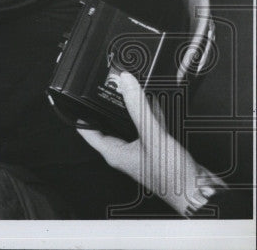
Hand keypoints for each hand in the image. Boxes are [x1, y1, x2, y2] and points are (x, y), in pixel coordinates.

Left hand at [76, 71, 224, 216]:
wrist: (200, 194)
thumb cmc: (174, 179)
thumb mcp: (152, 136)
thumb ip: (138, 107)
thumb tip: (126, 82)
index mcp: (114, 153)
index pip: (87, 132)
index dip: (80, 115)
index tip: (76, 99)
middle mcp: (124, 153)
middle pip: (108, 125)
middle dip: (107, 107)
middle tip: (105, 88)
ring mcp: (140, 152)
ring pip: (129, 125)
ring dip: (130, 110)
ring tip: (127, 90)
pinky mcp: (157, 150)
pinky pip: (148, 128)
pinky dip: (149, 116)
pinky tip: (153, 104)